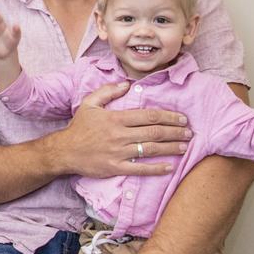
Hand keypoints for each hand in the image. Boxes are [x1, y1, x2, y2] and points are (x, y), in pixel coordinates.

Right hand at [52, 82, 191, 178]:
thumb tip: (127, 84)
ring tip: (185, 147)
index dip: (168, 117)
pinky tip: (170, 167)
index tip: (182, 118)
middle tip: (189, 132)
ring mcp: (118, 152)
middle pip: (154, 133)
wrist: (64, 151)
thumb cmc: (79, 127)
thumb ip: (108, 92)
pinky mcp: (115, 167)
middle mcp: (119, 135)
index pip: (148, 116)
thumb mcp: (89, 104)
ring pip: (151, 149)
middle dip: (175, 132)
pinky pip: (140, 169)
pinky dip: (156, 168)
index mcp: (116, 118)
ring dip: (170, 148)